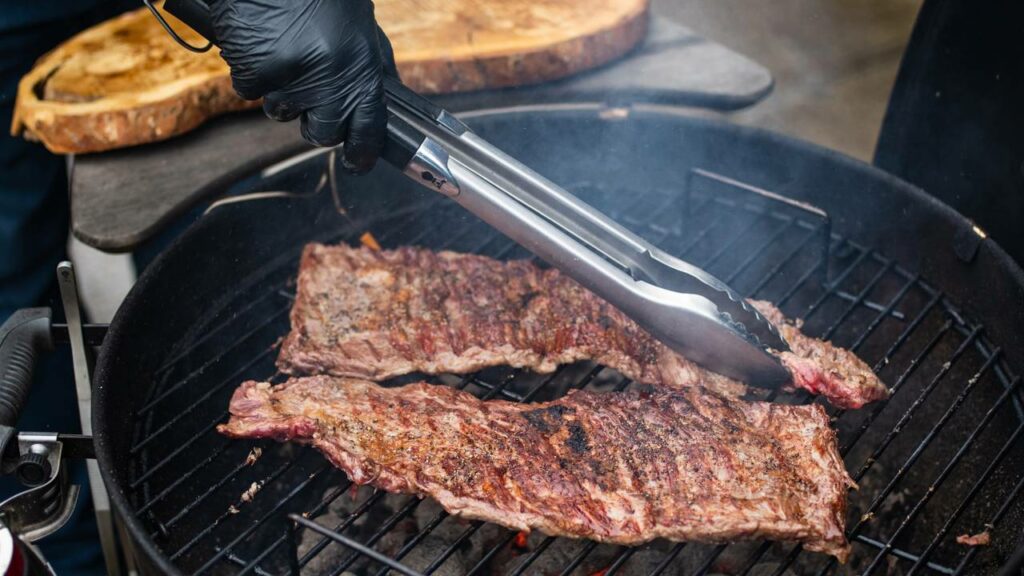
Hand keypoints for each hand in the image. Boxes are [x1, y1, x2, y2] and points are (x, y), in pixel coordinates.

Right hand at [211, 0, 397, 172]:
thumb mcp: (361, 26)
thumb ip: (371, 65)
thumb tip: (382, 100)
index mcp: (361, 69)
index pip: (367, 132)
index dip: (361, 153)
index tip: (356, 161)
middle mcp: (328, 81)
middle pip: (322, 133)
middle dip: (317, 122)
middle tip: (312, 96)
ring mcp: (289, 80)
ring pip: (282, 111)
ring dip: (283, 92)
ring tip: (285, 52)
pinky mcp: (254, 72)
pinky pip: (251, 90)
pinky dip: (253, 72)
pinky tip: (261, 44)